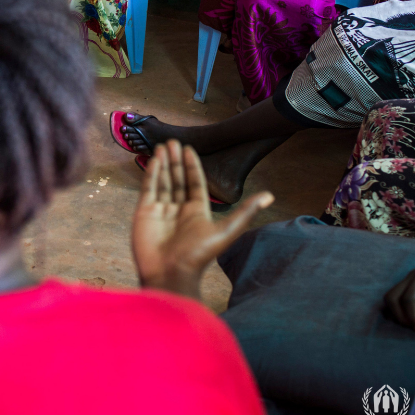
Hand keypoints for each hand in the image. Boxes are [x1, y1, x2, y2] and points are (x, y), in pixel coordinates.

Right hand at [131, 140, 273, 298]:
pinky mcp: (145, 212)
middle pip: (178, 180)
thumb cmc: (198, 254)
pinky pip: (149, 188)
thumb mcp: (226, 231)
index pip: (195, 183)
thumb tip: (270, 195)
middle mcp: (179, 209)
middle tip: (173, 141)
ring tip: (163, 145)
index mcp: (198, 212)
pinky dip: (151, 173)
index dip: (192, 166)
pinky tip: (154, 159)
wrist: (170, 273)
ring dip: (163, 163)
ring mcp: (161, 210)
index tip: (189, 149)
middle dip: (176, 161)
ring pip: (163, 182)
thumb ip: (245, 211)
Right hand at [384, 248, 414, 331]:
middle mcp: (411, 276)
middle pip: (392, 297)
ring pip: (391, 296)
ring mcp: (409, 279)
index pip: (408, 298)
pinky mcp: (411, 283)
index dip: (411, 316)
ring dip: (397, 312)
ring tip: (413, 323)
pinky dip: (400, 308)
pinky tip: (413, 316)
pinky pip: (398, 296)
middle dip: (399, 315)